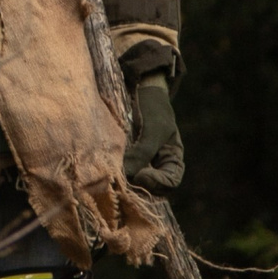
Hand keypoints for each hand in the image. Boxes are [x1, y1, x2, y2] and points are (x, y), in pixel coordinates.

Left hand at [123, 73, 183, 192]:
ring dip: (124, 182)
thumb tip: (129, 176)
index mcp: (172, 160)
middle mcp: (156, 167)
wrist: (138, 89)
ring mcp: (138, 164)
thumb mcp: (153, 129)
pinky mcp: (122, 160)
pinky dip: (114, 174)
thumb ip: (143, 153)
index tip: (141, 175)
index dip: (157, 184)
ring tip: (113, 175)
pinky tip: (106, 169)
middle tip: (124, 179)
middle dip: (138, 186)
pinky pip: (120, 173)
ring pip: (133, 183)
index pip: (170, 183)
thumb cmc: (153, 108)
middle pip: (151, 189)